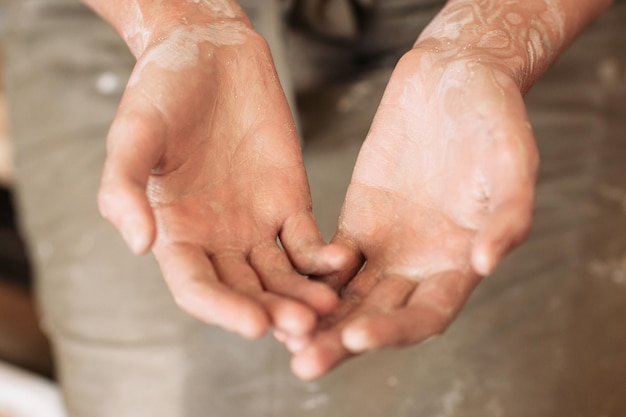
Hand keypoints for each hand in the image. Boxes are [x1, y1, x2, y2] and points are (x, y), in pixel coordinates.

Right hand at [97, 14, 344, 338]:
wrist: (210, 53)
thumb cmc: (162, 89)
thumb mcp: (133, 134)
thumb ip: (124, 189)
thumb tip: (138, 245)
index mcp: (175, 233)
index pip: (197, 288)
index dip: (222, 310)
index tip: (254, 325)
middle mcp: (216, 240)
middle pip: (246, 291)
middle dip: (273, 312)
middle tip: (304, 326)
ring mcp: (256, 225)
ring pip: (282, 276)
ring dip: (304, 296)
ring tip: (328, 307)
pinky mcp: (290, 204)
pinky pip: (308, 242)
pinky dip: (324, 258)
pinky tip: (341, 263)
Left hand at [288, 47, 538, 378]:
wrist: (452, 79)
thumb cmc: (492, 118)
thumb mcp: (513, 162)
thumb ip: (507, 216)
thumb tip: (484, 265)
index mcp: (460, 261)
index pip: (426, 313)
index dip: (395, 329)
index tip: (358, 336)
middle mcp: (421, 265)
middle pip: (378, 316)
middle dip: (342, 341)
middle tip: (304, 363)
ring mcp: (385, 246)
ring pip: (346, 295)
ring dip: (316, 318)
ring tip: (281, 336)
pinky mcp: (356, 221)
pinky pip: (326, 258)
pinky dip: (305, 276)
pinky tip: (277, 289)